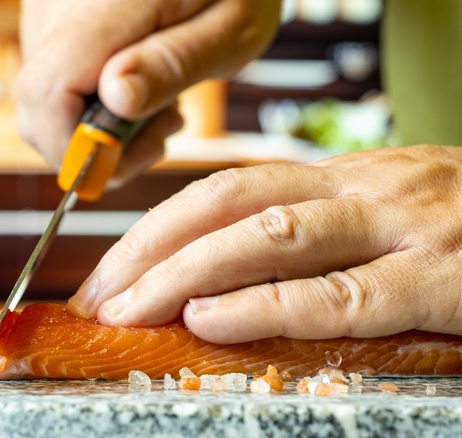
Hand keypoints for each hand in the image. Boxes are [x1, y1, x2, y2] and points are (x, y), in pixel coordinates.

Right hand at [17, 0, 280, 185]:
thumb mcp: (231, 27)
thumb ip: (172, 65)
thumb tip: (116, 101)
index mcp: (100, 3)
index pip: (48, 92)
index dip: (78, 148)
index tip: (127, 161)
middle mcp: (56, 4)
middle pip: (38, 106)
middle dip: (95, 143)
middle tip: (162, 127)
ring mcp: (47, 10)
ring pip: (45, 99)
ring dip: (99, 123)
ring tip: (162, 101)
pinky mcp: (50, 19)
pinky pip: (54, 77)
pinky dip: (93, 98)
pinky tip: (141, 81)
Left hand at [68, 145, 461, 342]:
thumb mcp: (381, 214)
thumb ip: (313, 238)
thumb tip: (221, 284)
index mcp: (338, 178)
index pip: (221, 191)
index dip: (154, 230)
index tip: (109, 273)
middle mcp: (357, 190)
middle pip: (225, 205)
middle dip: (148, 250)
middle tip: (97, 297)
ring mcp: (398, 228)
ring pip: (267, 239)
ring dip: (183, 276)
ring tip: (129, 311)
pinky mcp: (436, 278)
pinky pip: (334, 295)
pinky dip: (262, 307)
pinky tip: (209, 321)